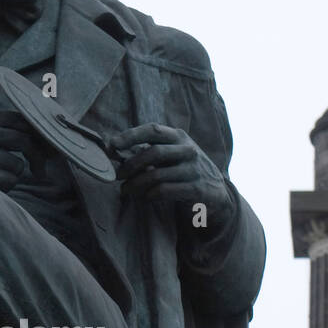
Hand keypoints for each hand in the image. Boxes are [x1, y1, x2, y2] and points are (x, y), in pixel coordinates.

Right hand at [0, 108, 46, 191]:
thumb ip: (10, 128)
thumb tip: (49, 139)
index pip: (25, 122)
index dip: (41, 136)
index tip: (49, 148)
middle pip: (26, 142)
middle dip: (37, 158)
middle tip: (40, 170)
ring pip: (19, 166)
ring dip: (13, 174)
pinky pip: (11, 181)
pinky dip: (6, 185)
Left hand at [110, 123, 234, 225]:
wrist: (216, 192)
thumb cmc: (185, 170)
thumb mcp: (173, 154)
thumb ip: (150, 151)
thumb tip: (115, 150)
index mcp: (179, 137)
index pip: (152, 130)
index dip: (130, 135)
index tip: (112, 144)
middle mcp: (188, 150)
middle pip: (153, 153)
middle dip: (131, 165)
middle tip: (117, 175)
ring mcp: (193, 169)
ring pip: (157, 175)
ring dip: (136, 184)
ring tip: (126, 190)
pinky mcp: (196, 189)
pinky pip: (165, 191)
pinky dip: (150, 195)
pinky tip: (145, 197)